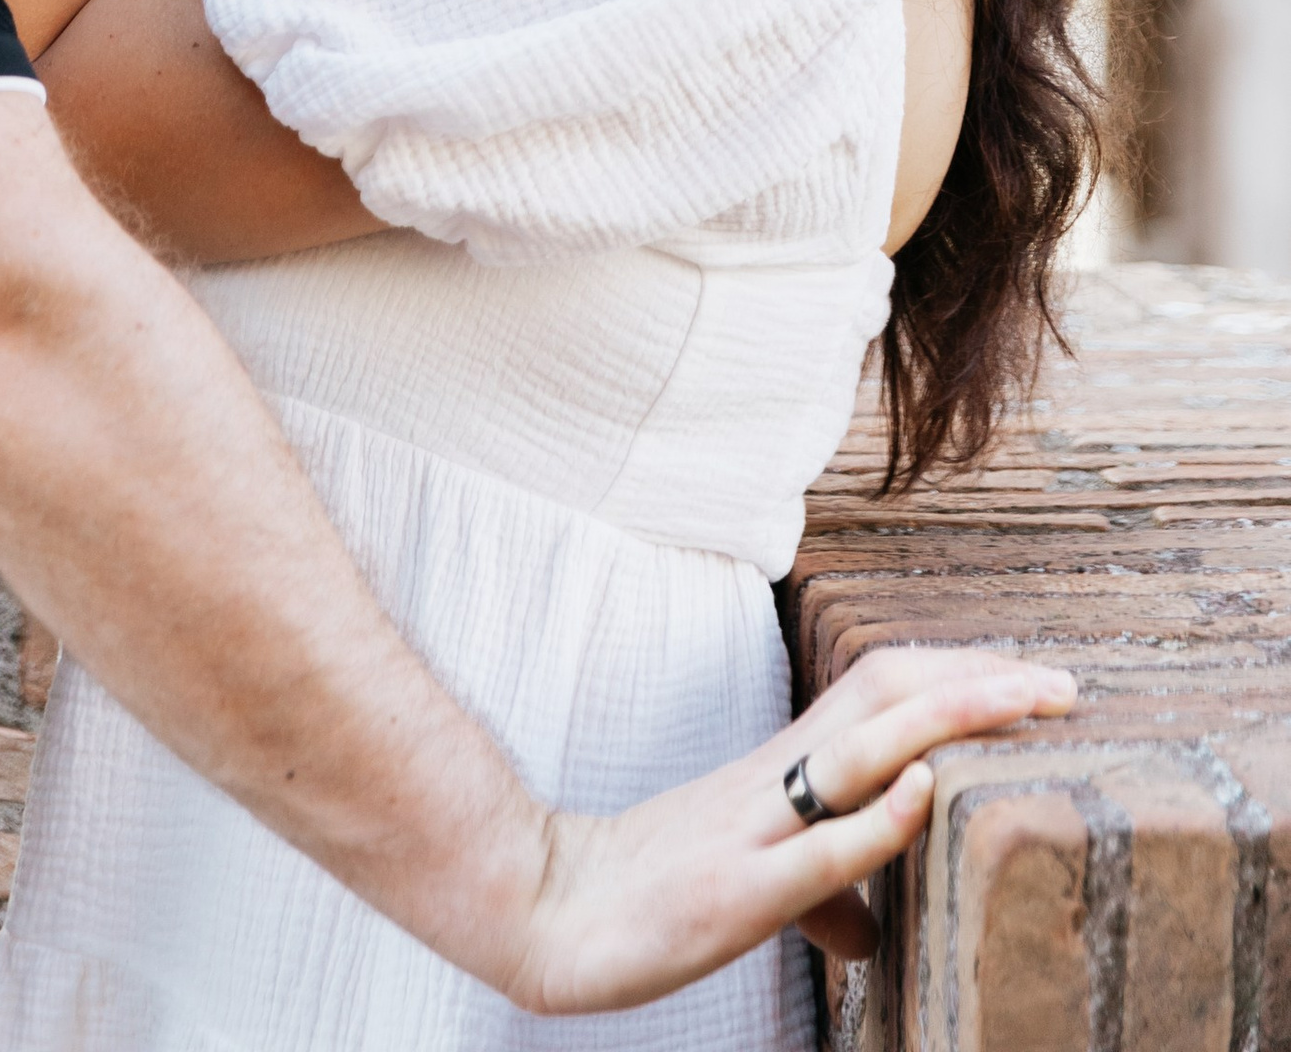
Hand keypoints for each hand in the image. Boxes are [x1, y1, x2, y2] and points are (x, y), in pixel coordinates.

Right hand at [502, 641, 1078, 1008]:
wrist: (540, 907)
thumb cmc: (644, 891)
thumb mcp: (749, 881)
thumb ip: (818, 890)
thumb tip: (873, 927)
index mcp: (778, 772)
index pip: (877, 692)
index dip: (956, 676)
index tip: (1032, 677)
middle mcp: (773, 780)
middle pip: (884, 696)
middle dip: (979, 682)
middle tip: (1063, 682)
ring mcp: (754, 829)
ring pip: (861, 750)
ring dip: (952, 720)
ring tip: (1027, 701)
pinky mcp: (736, 890)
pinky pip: (818, 846)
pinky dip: (882, 816)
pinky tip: (929, 792)